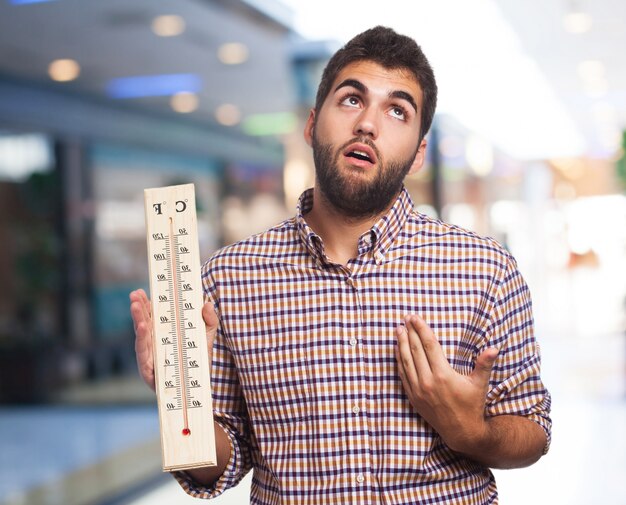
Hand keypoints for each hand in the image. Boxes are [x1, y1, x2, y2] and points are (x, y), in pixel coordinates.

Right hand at [129, 288, 218, 390]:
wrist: (199, 394)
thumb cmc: (198, 365)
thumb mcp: (206, 340)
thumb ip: (209, 322)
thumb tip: (206, 303)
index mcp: (164, 336)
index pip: (154, 317)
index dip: (147, 304)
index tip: (143, 290)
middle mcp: (154, 346)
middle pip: (144, 324)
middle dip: (139, 308)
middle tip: (135, 293)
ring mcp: (150, 358)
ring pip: (141, 336)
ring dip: (138, 319)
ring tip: (136, 305)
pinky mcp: (149, 371)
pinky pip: (145, 353)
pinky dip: (142, 339)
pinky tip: (142, 326)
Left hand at [395, 315, 498, 452]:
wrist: (461, 432)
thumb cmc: (472, 405)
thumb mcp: (479, 384)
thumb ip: (484, 364)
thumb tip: (494, 348)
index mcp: (443, 375)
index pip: (429, 346)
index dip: (421, 330)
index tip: (415, 318)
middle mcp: (428, 382)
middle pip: (415, 350)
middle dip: (409, 332)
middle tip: (405, 318)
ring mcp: (418, 390)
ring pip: (405, 361)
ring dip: (401, 344)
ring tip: (398, 330)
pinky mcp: (413, 397)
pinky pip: (402, 374)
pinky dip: (399, 360)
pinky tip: (397, 350)